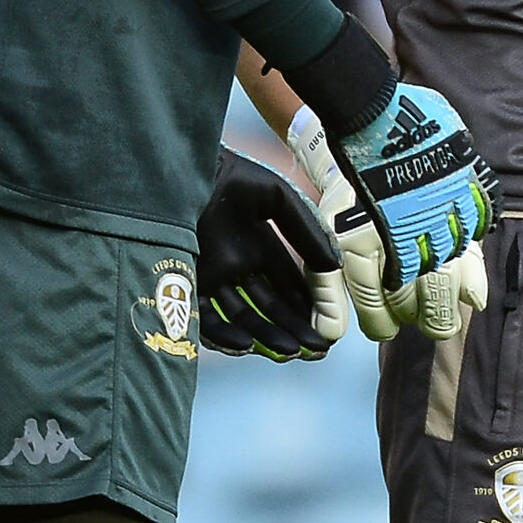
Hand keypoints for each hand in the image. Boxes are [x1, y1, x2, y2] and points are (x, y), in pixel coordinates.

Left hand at [194, 146, 345, 360]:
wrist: (189, 171)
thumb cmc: (233, 178)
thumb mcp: (279, 199)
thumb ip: (306, 230)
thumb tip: (334, 265)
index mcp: (261, 246)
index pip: (289, 284)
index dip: (308, 305)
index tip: (326, 325)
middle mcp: (239, 266)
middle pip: (270, 306)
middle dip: (294, 328)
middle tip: (315, 350)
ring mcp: (214, 278)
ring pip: (243, 317)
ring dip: (267, 336)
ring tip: (290, 351)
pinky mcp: (188, 285)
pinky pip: (206, 320)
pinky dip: (225, 336)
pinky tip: (247, 345)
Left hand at [287, 105, 492, 341]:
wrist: (373, 127)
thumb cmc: (348, 191)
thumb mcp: (325, 236)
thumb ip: (325, 289)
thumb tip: (327, 336)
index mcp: (359, 244)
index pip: (376, 306)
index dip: (382, 325)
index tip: (386, 328)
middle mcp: (396, 237)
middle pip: (415, 299)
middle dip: (425, 322)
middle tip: (431, 328)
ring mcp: (429, 221)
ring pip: (442, 282)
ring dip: (445, 306)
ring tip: (446, 318)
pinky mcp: (452, 210)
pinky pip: (470, 254)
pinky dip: (474, 279)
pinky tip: (474, 297)